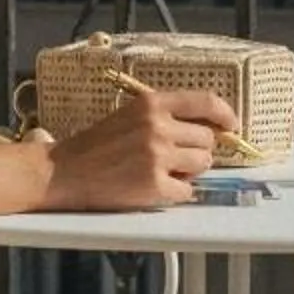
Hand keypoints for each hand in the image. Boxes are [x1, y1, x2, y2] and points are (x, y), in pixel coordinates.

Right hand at [39, 89, 235, 210]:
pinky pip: (187, 190)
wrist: (63, 172)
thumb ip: (165, 116)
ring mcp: (157, 157)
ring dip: (189, 171)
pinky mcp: (155, 185)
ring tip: (161, 171)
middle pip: (207, 140)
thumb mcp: (129, 116)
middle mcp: (158, 127)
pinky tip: (153, 187)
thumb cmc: (95, 145)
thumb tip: (208, 128)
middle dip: (197, 151)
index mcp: (152, 104)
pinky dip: (175, 192)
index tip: (231, 126)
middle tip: (175, 158)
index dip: (225, 115)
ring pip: (202, 165)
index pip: (205, 102)